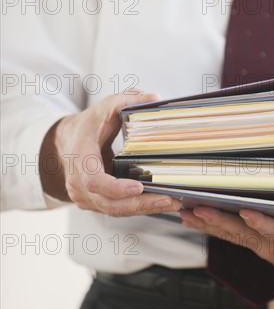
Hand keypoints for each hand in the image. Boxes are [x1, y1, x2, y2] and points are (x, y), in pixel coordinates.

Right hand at [39, 90, 180, 216]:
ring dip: (143, 209)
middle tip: (168, 200)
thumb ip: (128, 99)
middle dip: (140, 204)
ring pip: (113, 210)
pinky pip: (116, 209)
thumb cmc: (89, 124)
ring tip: (170, 203)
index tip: (138, 187)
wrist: (68, 140)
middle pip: (108, 203)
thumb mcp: (107, 106)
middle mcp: (78, 182)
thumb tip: (154, 98)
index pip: (94, 180)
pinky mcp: (94, 202)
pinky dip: (137, 208)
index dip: (115, 187)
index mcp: (80, 157)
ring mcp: (84, 196)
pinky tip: (159, 203)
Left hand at [181, 207, 273, 296]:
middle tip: (196, 210)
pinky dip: (212, 227)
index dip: (261, 224)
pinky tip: (194, 219)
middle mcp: (273, 247)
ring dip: (208, 224)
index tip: (245, 213)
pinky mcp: (258, 246)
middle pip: (243, 233)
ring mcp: (263, 247)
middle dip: (218, 221)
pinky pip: (232, 236)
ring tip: (185, 213)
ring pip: (232, 234)